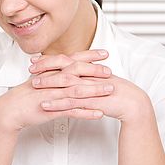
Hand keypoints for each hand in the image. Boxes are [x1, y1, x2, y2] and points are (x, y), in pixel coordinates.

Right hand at [0, 53, 114, 131]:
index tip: (104, 53)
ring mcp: (52, 95)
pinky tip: (99, 114)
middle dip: (95, 70)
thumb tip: (65, 66)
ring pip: (77, 91)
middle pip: (76, 72)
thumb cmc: (25, 96)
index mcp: (51, 72)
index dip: (89, 55)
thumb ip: (53, 72)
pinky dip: (86, 112)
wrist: (10, 110)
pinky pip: (71, 111)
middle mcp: (52, 81)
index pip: (72, 59)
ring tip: (110, 90)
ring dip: (95, 90)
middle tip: (110, 71)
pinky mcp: (51, 110)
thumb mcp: (39, 79)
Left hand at [28, 50, 152, 123]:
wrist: (133, 104)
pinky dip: (57, 103)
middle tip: (31, 68)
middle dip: (45, 68)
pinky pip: (71, 102)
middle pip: (64, 68)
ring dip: (48, 84)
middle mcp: (89, 76)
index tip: (36, 59)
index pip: (67, 61)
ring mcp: (89, 88)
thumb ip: (88, 77)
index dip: (51, 60)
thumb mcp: (100, 82)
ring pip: (65, 84)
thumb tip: (76, 75)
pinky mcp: (91, 101)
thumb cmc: (118, 94)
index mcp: (90, 70)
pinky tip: (45, 105)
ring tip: (34, 86)